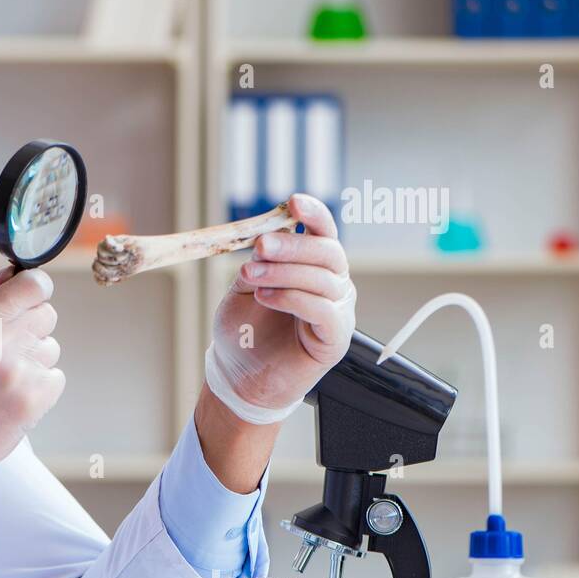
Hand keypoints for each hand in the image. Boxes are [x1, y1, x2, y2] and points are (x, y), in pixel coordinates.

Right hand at [0, 265, 64, 509]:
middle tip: (3, 343)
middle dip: (28, 323)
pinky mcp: (37, 400)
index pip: (33, 285)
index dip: (32, 286)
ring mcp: (23, 374)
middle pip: (46, 313)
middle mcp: (3, 345)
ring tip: (0, 374)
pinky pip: (55, 375)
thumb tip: (12, 272)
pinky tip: (9, 393)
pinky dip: (37, 382)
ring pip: (51, 346)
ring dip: (32, 355)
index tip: (26, 294)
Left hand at [208, 193, 355, 422]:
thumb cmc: (245, 331)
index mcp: (313, 266)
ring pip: (323, 280)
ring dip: (285, 273)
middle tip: (261, 246)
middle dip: (293, 246)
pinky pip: (324, 311)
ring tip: (251, 275)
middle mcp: (332, 284)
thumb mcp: (244, 288)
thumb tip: (268, 236)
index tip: (293, 201)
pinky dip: (294, 299)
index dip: (313, 214)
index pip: (323, 232)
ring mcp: (337, 311)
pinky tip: (267, 297)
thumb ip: (257, 263)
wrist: (241, 375)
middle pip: (327, 252)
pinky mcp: (335, 339)